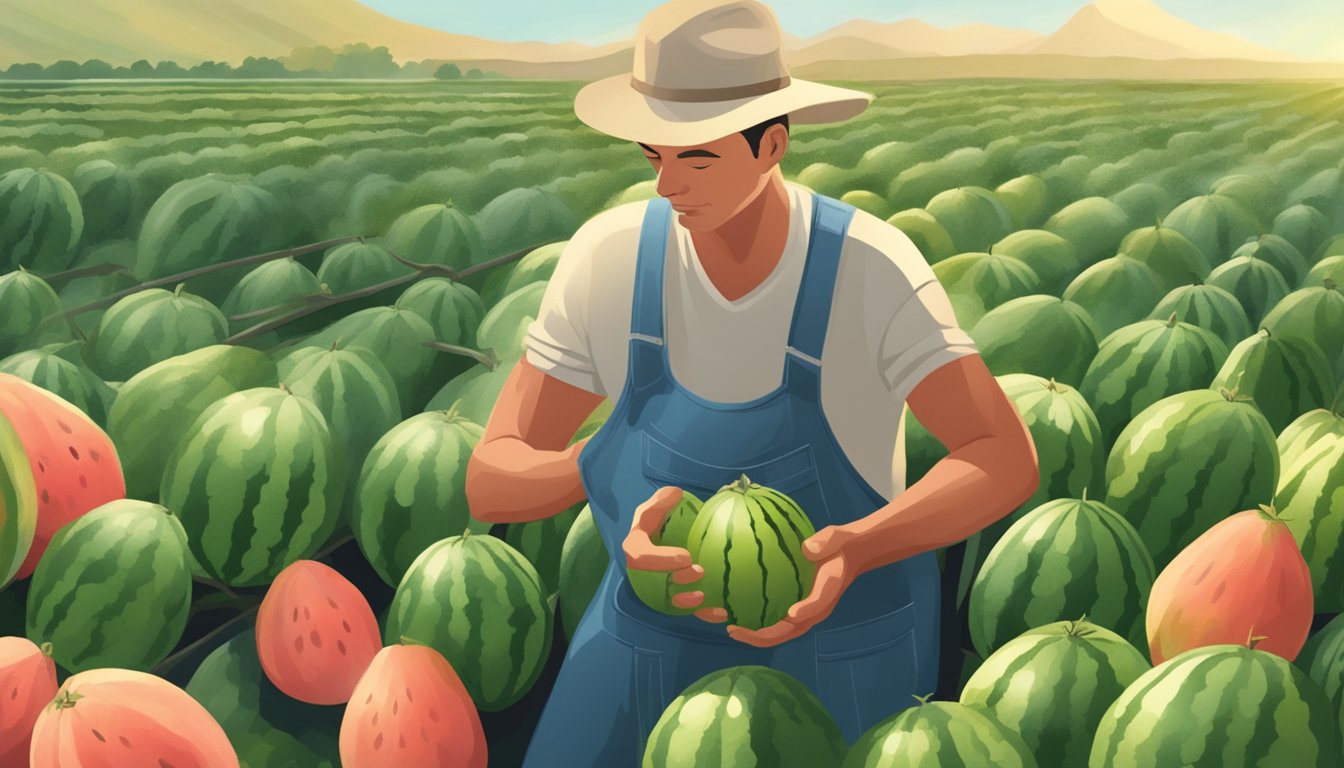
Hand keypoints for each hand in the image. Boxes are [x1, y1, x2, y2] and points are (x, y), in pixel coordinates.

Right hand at [622, 485, 726, 623]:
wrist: (663, 535)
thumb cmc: (659, 518)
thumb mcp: (655, 505)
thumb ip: (662, 500)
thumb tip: (676, 495)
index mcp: (637, 547)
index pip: (642, 557)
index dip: (661, 561)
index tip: (686, 556)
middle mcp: (643, 571)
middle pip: (655, 583)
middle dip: (677, 581)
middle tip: (699, 572)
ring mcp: (658, 585)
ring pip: (669, 601)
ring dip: (686, 603)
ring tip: (704, 597)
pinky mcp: (675, 595)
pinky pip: (688, 608)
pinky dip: (704, 613)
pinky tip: (722, 614)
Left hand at [727, 525, 861, 646]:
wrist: (846, 557)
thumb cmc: (837, 546)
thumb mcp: (836, 538)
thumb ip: (825, 541)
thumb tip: (807, 547)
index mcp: (827, 592)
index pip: (817, 604)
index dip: (806, 610)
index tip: (792, 614)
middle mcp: (815, 610)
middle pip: (791, 630)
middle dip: (764, 635)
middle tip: (736, 630)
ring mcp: (805, 614)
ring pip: (781, 632)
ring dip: (756, 636)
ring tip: (731, 630)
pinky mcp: (796, 611)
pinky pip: (776, 622)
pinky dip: (757, 624)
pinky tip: (736, 616)